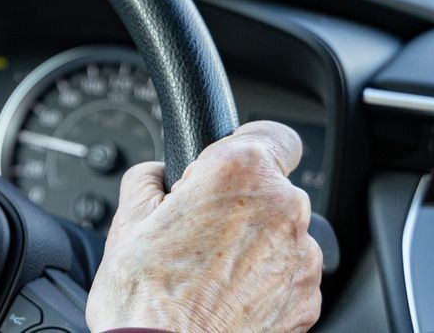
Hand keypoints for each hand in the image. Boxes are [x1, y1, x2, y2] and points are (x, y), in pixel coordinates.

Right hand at [86, 121, 321, 332]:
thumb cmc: (146, 299)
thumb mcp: (126, 219)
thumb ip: (150, 178)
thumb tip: (158, 176)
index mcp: (241, 174)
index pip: (274, 133)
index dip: (245, 145)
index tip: (227, 164)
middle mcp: (283, 211)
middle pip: (274, 188)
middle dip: (240, 202)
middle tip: (198, 229)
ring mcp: (301, 260)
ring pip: (281, 234)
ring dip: (254, 244)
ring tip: (208, 272)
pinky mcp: (307, 301)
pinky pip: (288, 276)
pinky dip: (264, 282)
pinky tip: (225, 296)